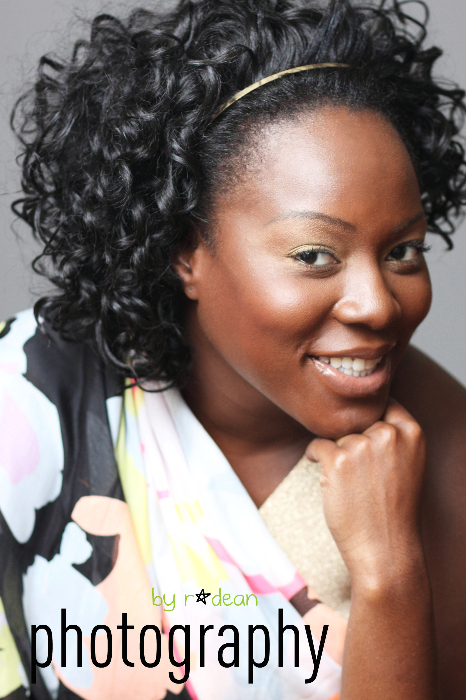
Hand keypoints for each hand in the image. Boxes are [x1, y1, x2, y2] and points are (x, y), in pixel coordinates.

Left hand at [306, 399, 426, 585]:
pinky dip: (315, 457)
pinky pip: (316, 446)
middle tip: (358, 473)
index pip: (384, 404)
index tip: (361, 430)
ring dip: (336, 455)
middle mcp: (388, 434)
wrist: (385, 549)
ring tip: (351, 484)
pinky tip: (327, 476)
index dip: (369, 417)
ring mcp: (362, 445)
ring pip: (336, 436)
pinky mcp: (337, 459)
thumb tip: (361, 413)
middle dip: (352, 441)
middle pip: (357, 422)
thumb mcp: (408, 464)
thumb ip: (393, 436)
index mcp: (412, 433)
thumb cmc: (394, 509)